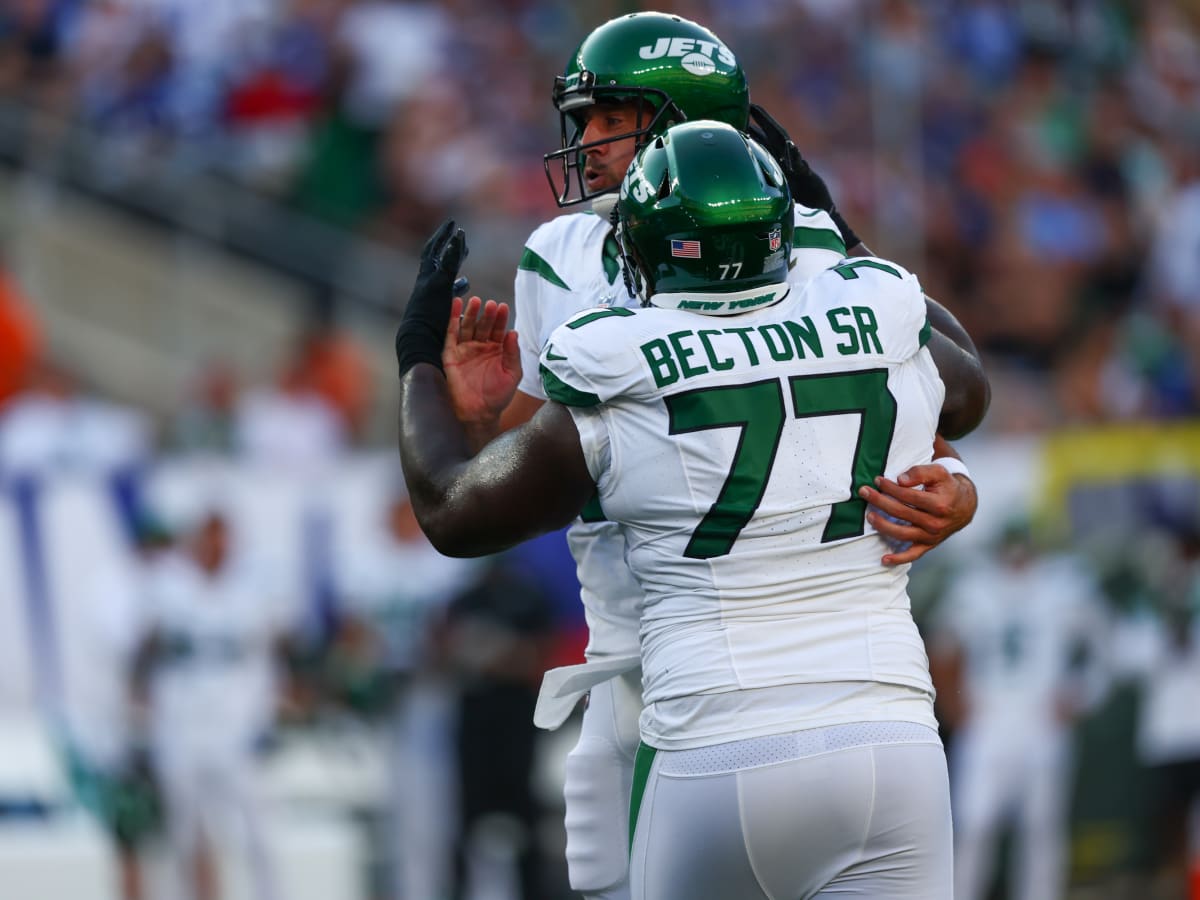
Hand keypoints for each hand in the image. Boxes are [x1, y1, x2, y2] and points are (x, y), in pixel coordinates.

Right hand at [395, 219, 468, 376]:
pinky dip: (452, 249)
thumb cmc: (429, 338)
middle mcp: (424, 283)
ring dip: (446, 239)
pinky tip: (459, 236)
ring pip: (437, 255)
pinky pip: (445, 263)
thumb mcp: (441, 315)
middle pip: (432, 256)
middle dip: (442, 241)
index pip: (435, 268)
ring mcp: (429, 282)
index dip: (446, 256)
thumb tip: (465, 283)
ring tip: (456, 226)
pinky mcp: (438, 285)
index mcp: (425, 291)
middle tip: (454, 228)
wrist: (418, 343)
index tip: (458, 248)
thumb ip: (453, 298)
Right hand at [444, 295, 521, 426]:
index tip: (503, 307)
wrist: (478, 414)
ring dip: (471, 313)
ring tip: (475, 301)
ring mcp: (465, 350)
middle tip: (490, 304)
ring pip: (468, 326)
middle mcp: (480, 347)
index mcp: (496, 350)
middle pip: (483, 325)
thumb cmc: (497, 397)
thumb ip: (513, 353)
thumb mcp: (512, 375)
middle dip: (487, 314)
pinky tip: (455, 305)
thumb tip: (514, 332)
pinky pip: (451, 334)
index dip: (501, 318)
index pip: (499, 329)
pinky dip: (452, 319)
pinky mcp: (450, 355)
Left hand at [747, 104, 861, 249]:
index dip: (751, 131)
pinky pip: (800, 164)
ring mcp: (797, 166)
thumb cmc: (798, 202)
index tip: (739, 117)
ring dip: (775, 131)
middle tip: (752, 106)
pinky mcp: (807, 176)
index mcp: (777, 165)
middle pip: (773, 137)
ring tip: (768, 119)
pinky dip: (794, 155)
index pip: (762, 144)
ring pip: (785, 144)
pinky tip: (790, 146)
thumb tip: (744, 188)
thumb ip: (765, 186)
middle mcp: (786, 162)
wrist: (819, 212)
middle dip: (763, 122)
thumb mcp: (777, 194)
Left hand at [857, 464, 977, 564]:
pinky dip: (899, 559)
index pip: (908, 496)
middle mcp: (935, 523)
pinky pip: (913, 555)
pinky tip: (884, 559)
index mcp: (939, 505)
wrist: (964, 506)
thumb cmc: (947, 487)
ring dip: (883, 525)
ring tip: (869, 516)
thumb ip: (920, 472)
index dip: (890, 487)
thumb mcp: (939, 473)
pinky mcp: (928, 545)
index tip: (877, 480)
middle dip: (880, 501)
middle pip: (901, 513)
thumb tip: (900, 480)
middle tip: (864, 492)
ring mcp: (931, 536)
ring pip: (902, 533)